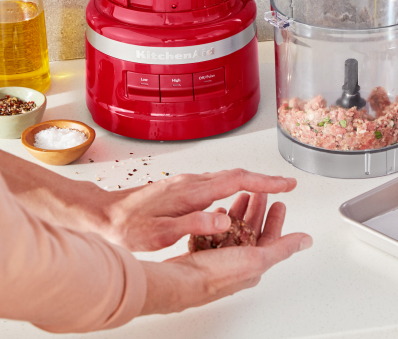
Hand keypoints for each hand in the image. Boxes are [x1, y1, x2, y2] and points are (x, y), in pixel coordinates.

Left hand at [101, 169, 296, 251]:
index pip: (238, 180)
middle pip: (237, 174)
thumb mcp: (159, 234)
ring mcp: (186, 183)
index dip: (266, 182)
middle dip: (265, 179)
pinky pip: (215, 182)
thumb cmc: (125, 227)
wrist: (99, 216)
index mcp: (192, 191)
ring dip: (250, 181)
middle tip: (286, 186)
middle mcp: (191, 182)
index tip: (286, 183)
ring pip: (226, 177)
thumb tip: (224, 222)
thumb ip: (193, 225)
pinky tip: (234, 195)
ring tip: (268, 190)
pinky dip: (234, 185)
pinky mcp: (180, 188)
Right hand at [140, 194, 311, 314]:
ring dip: (239, 213)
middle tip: (260, 194)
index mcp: (253, 264)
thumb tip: (306, 241)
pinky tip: (218, 213)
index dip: (276, 218)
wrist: (177, 281)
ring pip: (233, 231)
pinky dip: (218, 222)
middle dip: (257, 210)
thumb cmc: (214, 274)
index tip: (279, 203)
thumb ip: (283, 247)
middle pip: (251, 231)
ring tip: (241, 197)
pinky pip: (213, 236)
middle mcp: (237, 263)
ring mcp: (218, 259)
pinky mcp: (201, 256)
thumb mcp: (258, 258)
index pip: (271, 237)